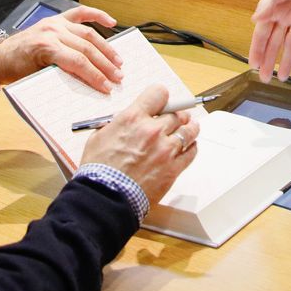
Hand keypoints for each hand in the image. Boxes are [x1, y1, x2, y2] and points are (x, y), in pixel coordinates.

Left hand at [0, 6, 122, 89]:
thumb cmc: (15, 72)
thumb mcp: (36, 79)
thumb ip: (61, 78)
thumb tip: (87, 86)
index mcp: (45, 47)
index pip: (78, 62)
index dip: (95, 76)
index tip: (107, 87)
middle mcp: (52, 31)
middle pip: (87, 48)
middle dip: (105, 64)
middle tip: (118, 77)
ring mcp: (56, 23)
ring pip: (88, 33)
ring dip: (106, 48)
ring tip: (118, 61)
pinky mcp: (57, 19)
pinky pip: (80, 13)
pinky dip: (97, 15)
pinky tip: (110, 21)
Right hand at [79, 84, 198, 206]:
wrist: (105, 197)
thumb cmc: (99, 170)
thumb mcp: (99, 137)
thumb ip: (117, 124)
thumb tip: (126, 120)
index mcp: (133, 119)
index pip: (159, 93)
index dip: (161, 97)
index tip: (162, 102)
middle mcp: (152, 130)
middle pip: (177, 113)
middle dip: (176, 115)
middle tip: (176, 119)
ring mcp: (165, 149)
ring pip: (189, 130)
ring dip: (190, 128)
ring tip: (190, 128)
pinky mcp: (173, 168)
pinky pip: (191, 152)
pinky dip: (191, 147)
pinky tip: (189, 146)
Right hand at [249, 0, 290, 81]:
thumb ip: (268, 2)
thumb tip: (255, 19)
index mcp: (271, 9)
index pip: (261, 35)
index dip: (256, 51)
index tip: (252, 65)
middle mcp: (283, 17)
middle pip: (274, 44)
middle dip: (269, 61)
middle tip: (265, 78)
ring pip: (290, 44)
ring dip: (286, 60)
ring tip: (283, 78)